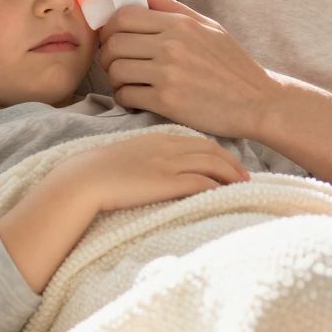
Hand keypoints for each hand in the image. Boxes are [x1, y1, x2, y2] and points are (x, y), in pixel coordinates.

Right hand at [42, 133, 250, 213]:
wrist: (85, 179)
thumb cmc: (100, 171)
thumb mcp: (129, 154)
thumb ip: (149, 155)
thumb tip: (159, 168)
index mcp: (159, 137)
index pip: (198, 140)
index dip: (219, 150)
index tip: (231, 161)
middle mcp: (168, 147)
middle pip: (210, 149)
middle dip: (232, 162)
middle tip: (246, 174)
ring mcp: (168, 164)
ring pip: (210, 164)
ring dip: (230, 174)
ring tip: (243, 185)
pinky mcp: (166, 182)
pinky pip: (200, 181)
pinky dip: (217, 186)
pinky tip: (226, 194)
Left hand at [97, 0, 277, 139]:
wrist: (259, 102)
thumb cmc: (233, 66)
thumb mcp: (209, 27)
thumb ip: (172, 9)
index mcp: (180, 25)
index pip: (123, 17)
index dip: (110, 29)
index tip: (115, 41)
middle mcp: (171, 45)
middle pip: (113, 43)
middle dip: (108, 55)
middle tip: (117, 65)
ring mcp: (168, 73)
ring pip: (115, 70)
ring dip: (115, 79)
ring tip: (128, 83)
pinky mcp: (167, 101)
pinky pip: (126, 96)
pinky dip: (125, 98)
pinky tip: (138, 99)